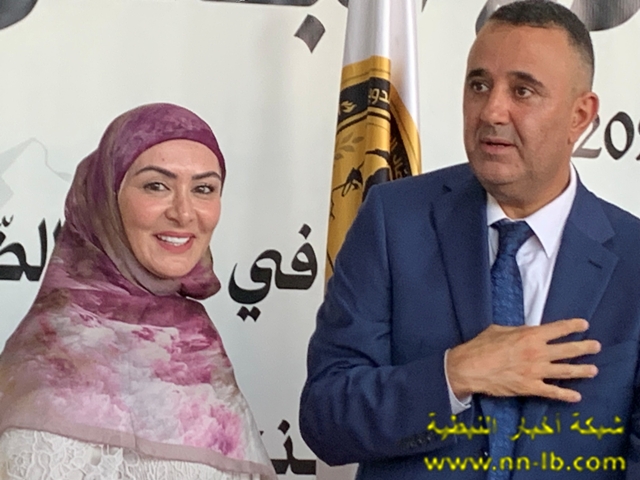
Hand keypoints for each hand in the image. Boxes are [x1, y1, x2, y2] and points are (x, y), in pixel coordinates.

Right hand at [446, 318, 600, 402]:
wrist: (470, 368)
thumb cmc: (481, 346)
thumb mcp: (499, 330)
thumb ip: (517, 331)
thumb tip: (525, 331)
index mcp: (530, 336)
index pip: (558, 329)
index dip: (573, 326)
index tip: (584, 324)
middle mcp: (538, 353)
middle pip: (568, 350)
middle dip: (585, 348)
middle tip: (596, 346)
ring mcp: (536, 371)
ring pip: (566, 371)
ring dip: (582, 371)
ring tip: (593, 370)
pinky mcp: (531, 387)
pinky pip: (553, 391)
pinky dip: (566, 395)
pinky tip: (576, 397)